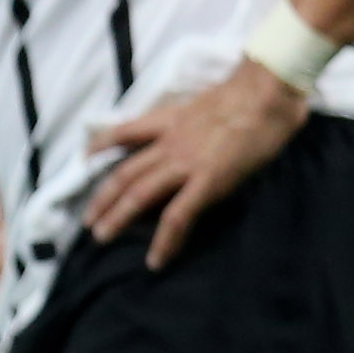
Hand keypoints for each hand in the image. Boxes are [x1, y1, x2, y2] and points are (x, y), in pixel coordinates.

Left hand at [87, 64, 314, 268]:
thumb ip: (190, 119)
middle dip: (103, 198)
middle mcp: (169, 143)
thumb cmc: (251, 92)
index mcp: (169, 121)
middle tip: (88, 220)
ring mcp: (185, 163)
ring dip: (117, 218)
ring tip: (101, 237)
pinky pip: (178, 216)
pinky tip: (156, 260)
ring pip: (139, 194)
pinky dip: (164, 241)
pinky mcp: (207, 182)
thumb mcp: (206, 101)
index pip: (126, 132)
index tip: (86, 157)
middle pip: (125, 173)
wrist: (267, 92)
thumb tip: (191, 131)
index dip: (103, 145)